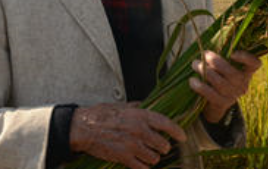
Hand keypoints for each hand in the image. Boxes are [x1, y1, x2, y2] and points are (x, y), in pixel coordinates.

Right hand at [69, 102, 186, 168]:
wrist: (84, 127)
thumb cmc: (102, 115)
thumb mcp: (122, 105)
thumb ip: (138, 107)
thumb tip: (150, 105)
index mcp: (140, 116)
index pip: (166, 124)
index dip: (177, 131)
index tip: (183, 136)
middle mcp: (139, 131)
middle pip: (163, 145)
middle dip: (162, 147)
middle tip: (159, 147)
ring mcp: (132, 146)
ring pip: (154, 158)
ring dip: (152, 158)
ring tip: (145, 154)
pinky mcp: (124, 158)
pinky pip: (142, 168)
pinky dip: (143, 167)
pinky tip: (139, 162)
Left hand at [189, 50, 261, 122]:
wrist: (215, 102)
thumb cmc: (218, 75)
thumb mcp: (224, 65)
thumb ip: (222, 53)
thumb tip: (214, 38)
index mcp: (246, 71)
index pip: (255, 64)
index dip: (246, 58)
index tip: (233, 53)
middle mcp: (243, 84)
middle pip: (232, 73)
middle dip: (215, 62)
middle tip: (204, 54)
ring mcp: (233, 95)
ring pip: (220, 83)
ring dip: (204, 71)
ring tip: (194, 64)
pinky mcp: (222, 103)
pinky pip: (210, 94)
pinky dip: (200, 86)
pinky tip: (192, 80)